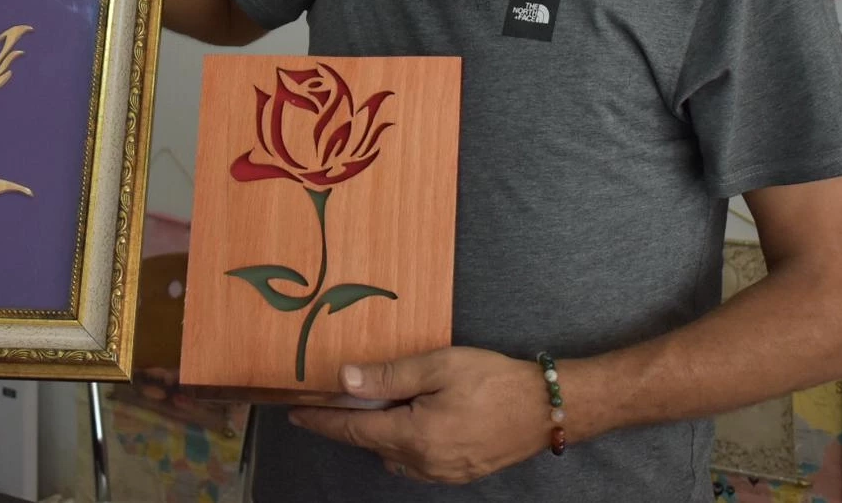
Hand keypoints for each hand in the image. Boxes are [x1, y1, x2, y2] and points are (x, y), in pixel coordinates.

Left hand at [287, 348, 551, 484]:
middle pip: (371, 443)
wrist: (547, 408)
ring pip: (392, 456)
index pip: (353, 430)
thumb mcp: (439, 366)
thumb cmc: (494, 380)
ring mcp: (442, 473)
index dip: (322, 421)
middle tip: (334, 398)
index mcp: (414, 436)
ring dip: (378, 434)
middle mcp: (423, 463)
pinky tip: (409, 422)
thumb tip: (343, 380)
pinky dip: (401, 444)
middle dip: (351, 422)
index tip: (295, 414)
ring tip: (375, 406)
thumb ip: (389, 376)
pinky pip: (415, 463)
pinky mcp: (458, 474)